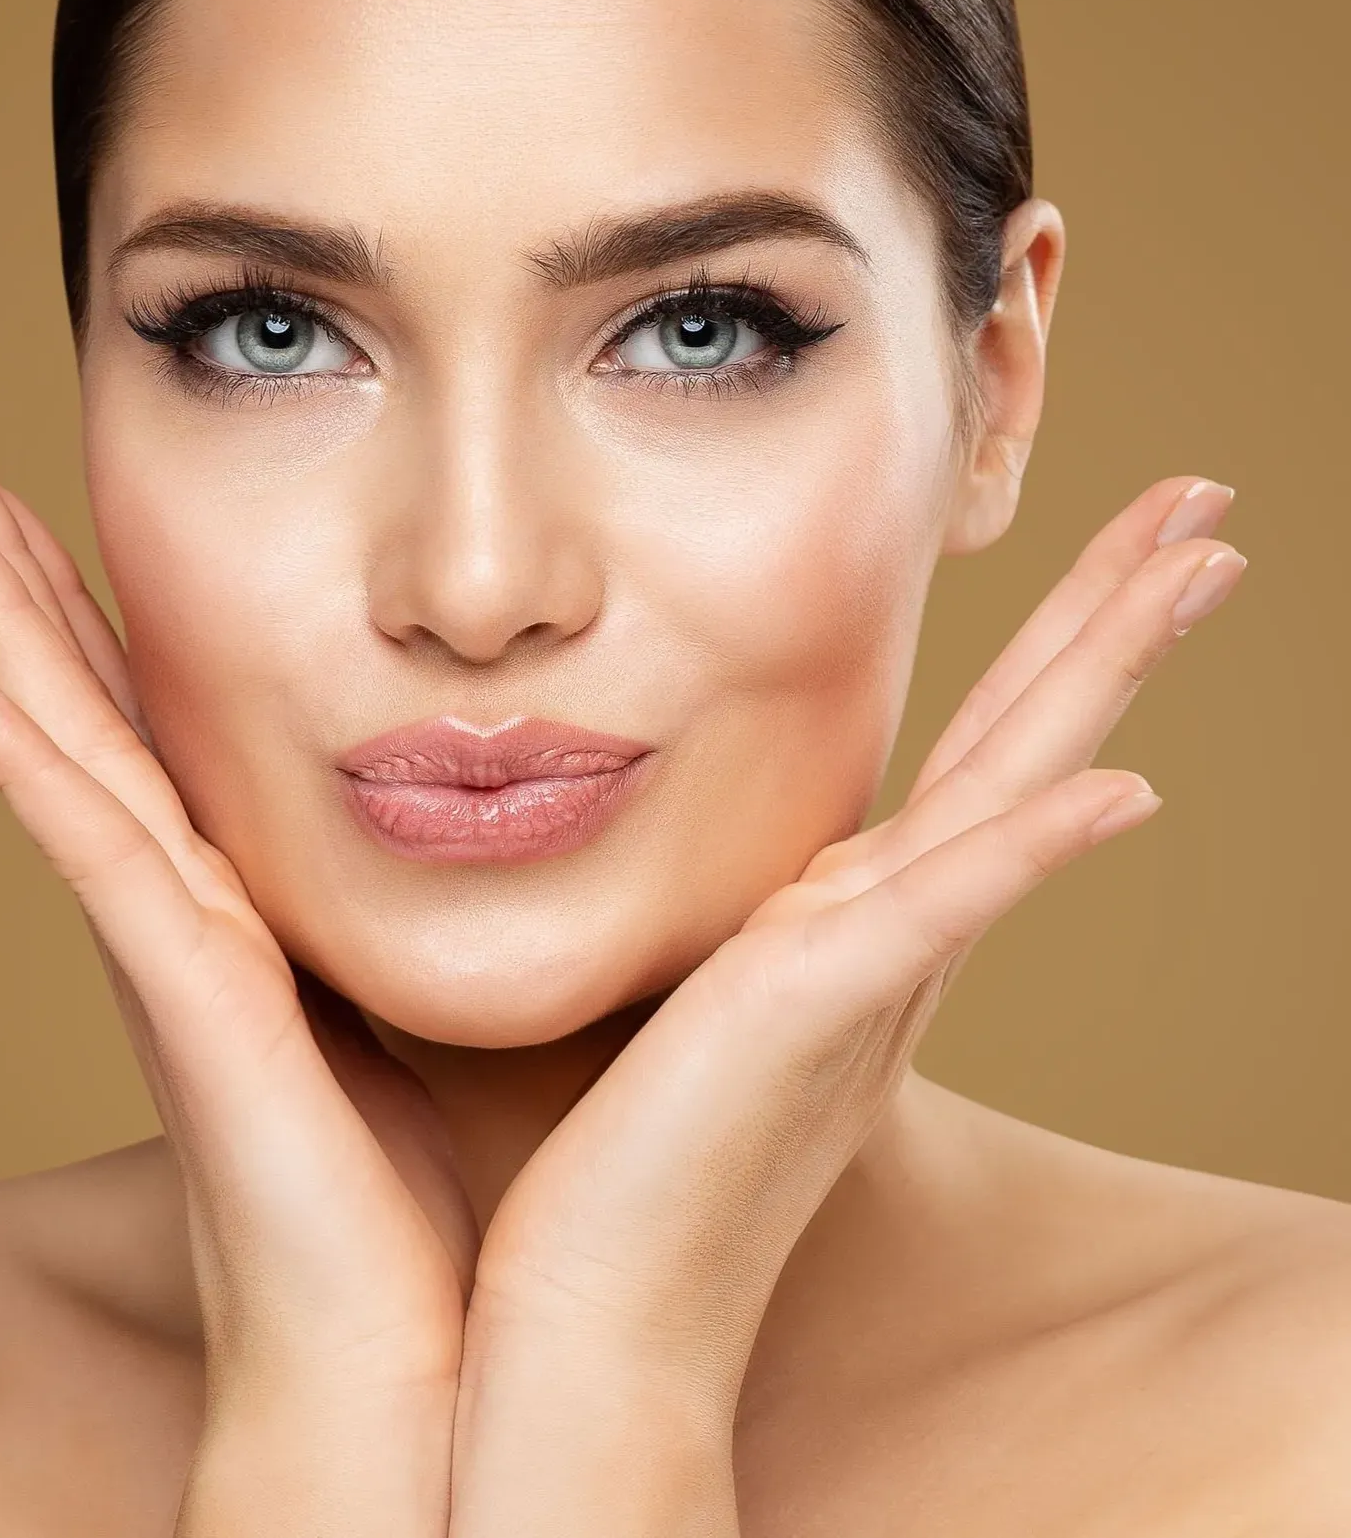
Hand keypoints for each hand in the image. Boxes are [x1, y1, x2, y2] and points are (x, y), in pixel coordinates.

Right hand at [0, 423, 472, 1536]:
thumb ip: (461, 890)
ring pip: (61, 745)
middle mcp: (185, 908)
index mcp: (245, 898)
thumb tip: (540, 794)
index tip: (43, 484)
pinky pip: (96, 859)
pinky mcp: (192, 1007)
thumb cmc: (454, 1187)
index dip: (86, 599)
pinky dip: (21, 767)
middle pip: (76, 699)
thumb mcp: (452, 985)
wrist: (428, 1368)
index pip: (150, 712)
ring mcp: (174, 953)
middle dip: (1, 568)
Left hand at [450, 477, 1244, 1537]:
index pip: (981, 751)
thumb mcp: (705, 982)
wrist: (600, 1302)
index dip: (1058, 645)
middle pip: (1032, 737)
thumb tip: (738, 845)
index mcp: (866, 917)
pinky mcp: (824, 1006)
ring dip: (1108, 668)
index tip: (1117, 547)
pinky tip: (1124, 788)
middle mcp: (897, 929)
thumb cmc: (634, 1147)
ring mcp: (876, 964)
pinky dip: (1038, 845)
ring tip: (1200, 560)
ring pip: (1018, 784)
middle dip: (1116, 614)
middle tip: (1205, 503)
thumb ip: (749, 914)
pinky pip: (952, 906)